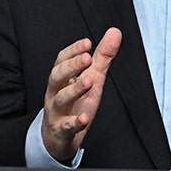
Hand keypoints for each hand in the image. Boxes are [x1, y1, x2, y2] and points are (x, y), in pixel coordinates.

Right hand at [42, 27, 121, 163]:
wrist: (58, 138)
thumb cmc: (75, 104)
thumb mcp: (92, 78)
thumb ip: (102, 57)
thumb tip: (115, 32)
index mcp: (62, 79)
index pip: (62, 60)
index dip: (73, 51)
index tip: (87, 43)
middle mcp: (56, 93)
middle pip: (56, 76)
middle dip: (71, 66)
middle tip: (87, 58)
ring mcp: (57, 112)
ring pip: (61, 99)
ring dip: (74, 89)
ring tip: (89, 81)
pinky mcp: (62, 130)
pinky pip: (66, 126)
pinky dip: (75, 122)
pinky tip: (84, 118)